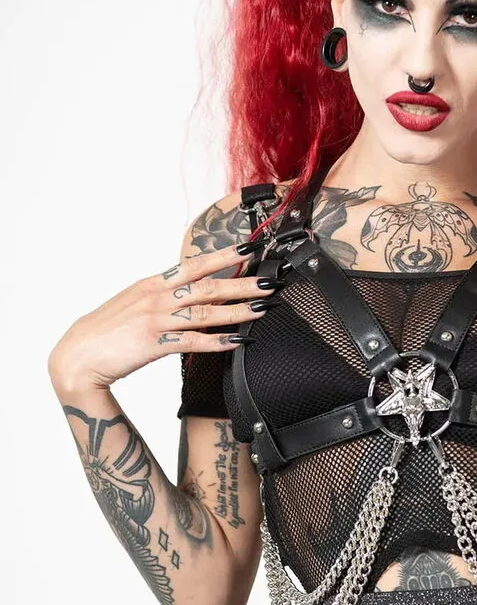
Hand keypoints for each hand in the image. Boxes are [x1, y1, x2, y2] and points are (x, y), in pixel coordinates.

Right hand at [48, 243, 273, 394]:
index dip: (224, 256)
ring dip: (237, 311)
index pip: (195, 265)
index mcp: (153, 284)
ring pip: (204, 312)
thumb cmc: (107, 331)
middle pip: (207, 286)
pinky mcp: (154, 344)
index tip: (250, 249)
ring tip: (263, 309)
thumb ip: (163, 296)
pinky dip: (216, 342)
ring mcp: (155, 320)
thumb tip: (189, 293)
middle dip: (242, 283)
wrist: (78, 356)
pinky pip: (192, 342)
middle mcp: (156, 297)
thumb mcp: (135, 304)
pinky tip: (237, 342)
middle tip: (270, 280)